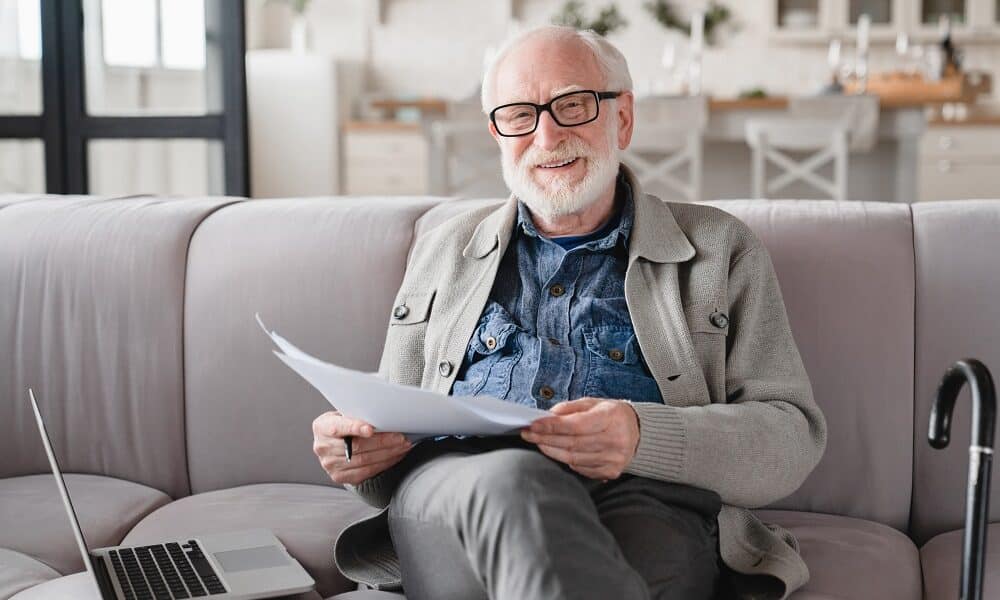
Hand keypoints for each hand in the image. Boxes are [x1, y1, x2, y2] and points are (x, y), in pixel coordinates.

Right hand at [312, 410, 412, 485]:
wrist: (334, 441)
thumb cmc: (343, 424)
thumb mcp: (345, 413)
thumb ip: (357, 415)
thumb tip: (382, 414)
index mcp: (322, 427)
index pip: (339, 427)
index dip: (355, 427)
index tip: (370, 429)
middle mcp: (322, 447)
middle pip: (356, 447)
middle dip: (382, 442)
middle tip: (400, 438)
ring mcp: (330, 465)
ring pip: (364, 461)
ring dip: (388, 454)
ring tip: (402, 446)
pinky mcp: (340, 477)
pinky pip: (366, 472)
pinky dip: (384, 464)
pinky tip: (394, 456)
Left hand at [520, 398, 639, 480]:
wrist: (638, 432)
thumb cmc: (612, 415)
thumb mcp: (594, 403)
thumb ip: (571, 408)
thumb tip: (548, 415)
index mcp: (612, 418)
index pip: (576, 425)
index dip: (552, 426)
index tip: (534, 425)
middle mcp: (616, 440)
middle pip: (572, 443)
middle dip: (546, 439)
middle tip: (529, 434)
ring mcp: (614, 458)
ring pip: (574, 458)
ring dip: (552, 451)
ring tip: (538, 442)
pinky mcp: (611, 471)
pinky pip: (581, 468)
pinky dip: (566, 460)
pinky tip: (558, 452)